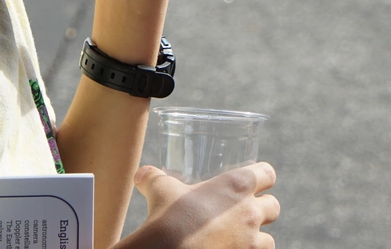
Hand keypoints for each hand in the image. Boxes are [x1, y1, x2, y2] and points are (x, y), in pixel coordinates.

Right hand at [125, 162, 278, 248]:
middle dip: (262, 209)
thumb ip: (155, 178)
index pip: (268, 173)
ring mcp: (251, 243)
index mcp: (238, 185)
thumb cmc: (168, 217)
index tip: (255, 180)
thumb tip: (141, 174)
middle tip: (245, 212)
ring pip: (269, 240)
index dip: (262, 176)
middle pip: (274, 206)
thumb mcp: (162, 190)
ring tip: (240, 239)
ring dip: (258, 239)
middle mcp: (251, 212)